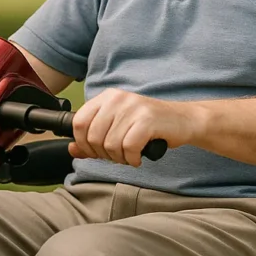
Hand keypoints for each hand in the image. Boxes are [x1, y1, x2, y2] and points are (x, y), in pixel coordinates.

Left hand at [69, 88, 197, 166]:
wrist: (183, 120)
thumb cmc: (150, 126)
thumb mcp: (118, 128)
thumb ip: (93, 138)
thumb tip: (72, 149)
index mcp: (108, 97)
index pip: (79, 122)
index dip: (83, 143)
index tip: (95, 152)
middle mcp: (118, 98)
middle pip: (92, 136)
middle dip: (103, 154)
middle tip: (118, 155)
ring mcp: (133, 108)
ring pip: (110, 144)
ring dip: (119, 158)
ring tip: (130, 155)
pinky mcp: (147, 120)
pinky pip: (128, 147)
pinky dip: (132, 159)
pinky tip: (139, 157)